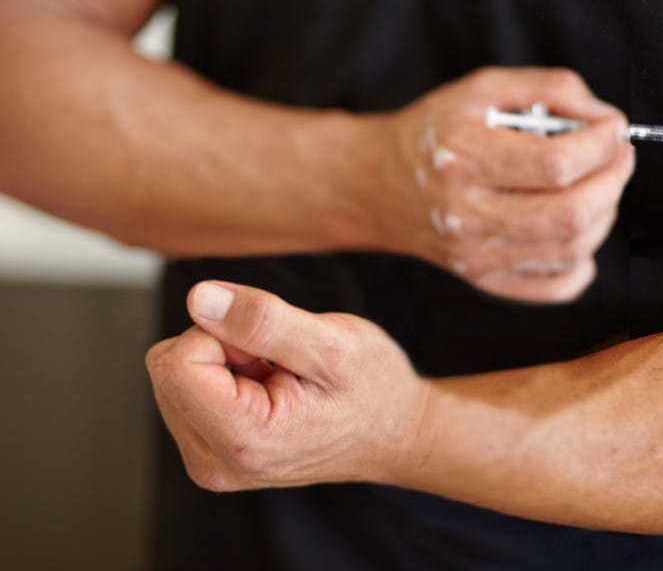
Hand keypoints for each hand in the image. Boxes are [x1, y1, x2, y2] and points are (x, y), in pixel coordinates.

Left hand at [145, 281, 428, 490]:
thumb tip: (198, 298)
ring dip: (228, 361)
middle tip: (281, 363)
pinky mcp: (211, 453)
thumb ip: (264, 321)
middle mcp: (213, 462)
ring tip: (281, 376)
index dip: (225, 333)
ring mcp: (210, 462)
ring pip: (177, 376)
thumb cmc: (373, 389)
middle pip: (170, 367)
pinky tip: (272, 388)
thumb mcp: (333, 343)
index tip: (273, 348)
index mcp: (241, 439)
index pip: (176, 360)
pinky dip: (228, 377)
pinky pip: (190, 391)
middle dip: (224, 347)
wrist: (395, 432)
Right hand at [369, 66, 633, 302]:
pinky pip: (555, 287)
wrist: (378, 184)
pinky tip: (578, 230)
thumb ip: (549, 89)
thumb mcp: (484, 88)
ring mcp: (475, 255)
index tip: (614, 128)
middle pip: (569, 214)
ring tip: (600, 184)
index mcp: (463, 158)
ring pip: (571, 250)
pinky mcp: (484, 279)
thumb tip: (605, 118)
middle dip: (613, 180)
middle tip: (620, 155)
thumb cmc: (437, 130)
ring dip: (605, 214)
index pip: (555, 164)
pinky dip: (584, 262)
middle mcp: (466, 213)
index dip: (601, 145)